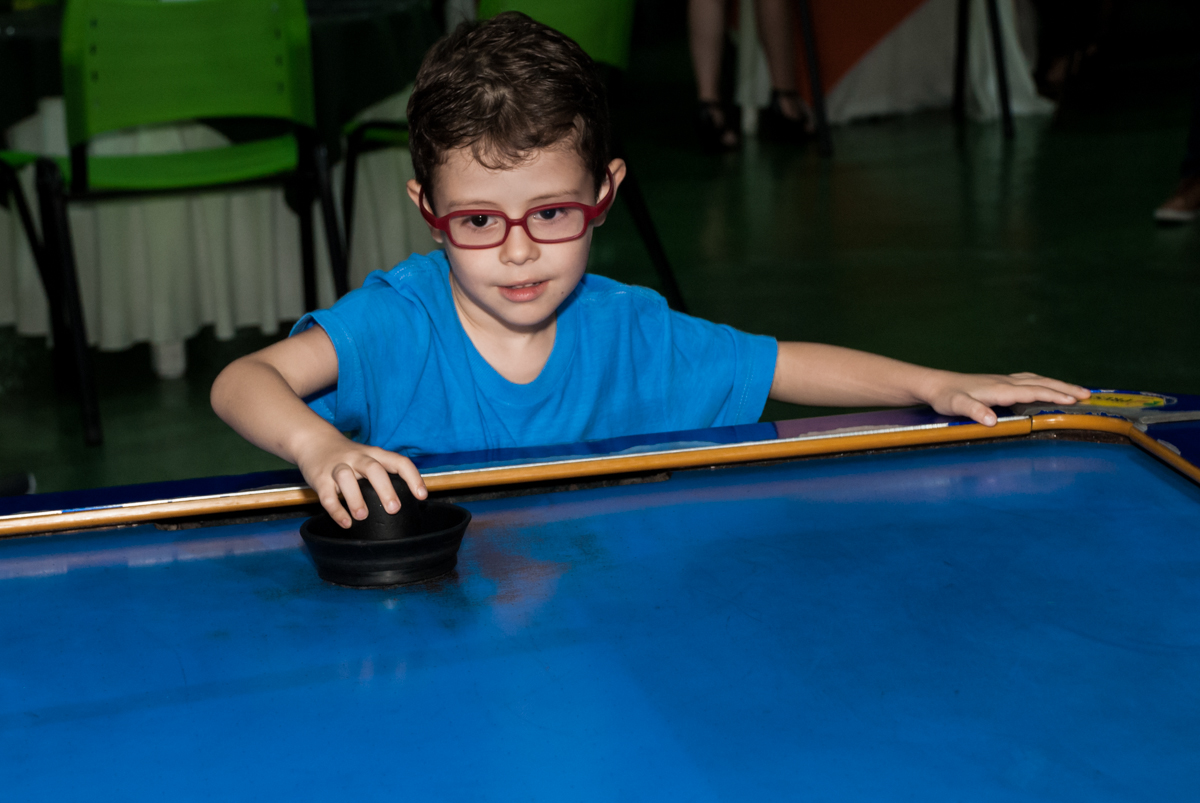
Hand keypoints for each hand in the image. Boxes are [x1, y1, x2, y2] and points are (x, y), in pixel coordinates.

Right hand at [294, 430, 426, 528]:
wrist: (313, 440)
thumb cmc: (348, 456)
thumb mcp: (368, 457)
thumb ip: (384, 473)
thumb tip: (409, 500)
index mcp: (374, 454)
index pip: (398, 461)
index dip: (412, 477)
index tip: (422, 496)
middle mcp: (357, 458)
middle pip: (373, 469)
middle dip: (385, 489)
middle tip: (394, 509)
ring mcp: (337, 467)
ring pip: (346, 478)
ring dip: (355, 498)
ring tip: (362, 516)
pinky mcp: (320, 478)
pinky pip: (327, 495)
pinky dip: (336, 510)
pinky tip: (346, 522)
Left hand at [922, 371, 1090, 425]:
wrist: (935, 384)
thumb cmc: (945, 397)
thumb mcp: (956, 406)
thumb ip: (974, 411)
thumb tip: (992, 420)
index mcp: (999, 389)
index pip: (1032, 391)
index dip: (1053, 395)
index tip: (1073, 400)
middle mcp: (1004, 382)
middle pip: (1040, 382)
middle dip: (1064, 388)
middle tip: (1088, 395)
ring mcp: (1003, 381)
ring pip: (1036, 380)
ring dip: (1057, 384)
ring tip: (1076, 391)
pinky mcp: (999, 383)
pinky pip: (1028, 381)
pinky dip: (1043, 383)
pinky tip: (1045, 386)